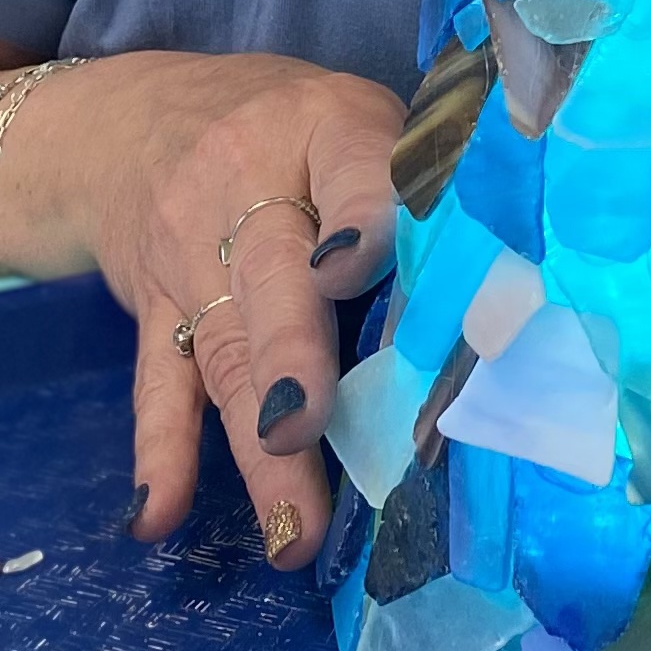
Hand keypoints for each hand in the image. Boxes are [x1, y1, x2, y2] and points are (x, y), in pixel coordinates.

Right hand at [11, 51, 400, 563]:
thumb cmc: (292, 131)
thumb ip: (421, 186)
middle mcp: (247, 190)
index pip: (348, 165)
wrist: (136, 116)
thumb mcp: (358, 120)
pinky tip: (158, 517)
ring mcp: (191, 257)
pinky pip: (155, 382)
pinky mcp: (154, 311)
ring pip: (224, 350)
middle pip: (272, 278)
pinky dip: (160, 453)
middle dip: (291, 358)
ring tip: (290, 533)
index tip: (359, 268)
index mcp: (326, 129)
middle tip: (307, 429)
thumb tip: (514, 287)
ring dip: (254, 448)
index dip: (359, 215)